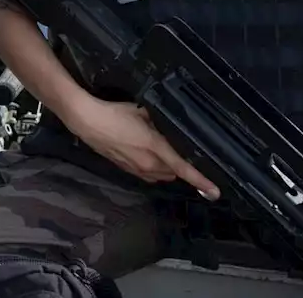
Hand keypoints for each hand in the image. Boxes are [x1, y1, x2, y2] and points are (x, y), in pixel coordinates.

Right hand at [69, 98, 219, 199]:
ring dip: (168, 168)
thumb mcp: (142, 111)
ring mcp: (137, 169)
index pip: (183, 168)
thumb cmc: (115, 113)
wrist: (87, 122)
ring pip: (162, 175)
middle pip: (174, 173)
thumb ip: (160, 120)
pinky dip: (155, 168)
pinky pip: (149, 175)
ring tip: (165, 152)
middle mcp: (148, 164)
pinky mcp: (127, 170)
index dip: (201, 180)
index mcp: (155, 148)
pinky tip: (148, 154)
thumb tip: (170, 123)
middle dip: (182, 167)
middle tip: (184, 152)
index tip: (215, 191)